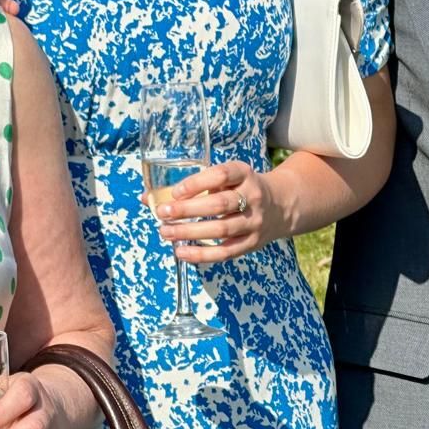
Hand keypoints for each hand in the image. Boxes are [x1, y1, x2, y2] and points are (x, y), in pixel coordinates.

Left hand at [152, 160, 288, 262]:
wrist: (280, 205)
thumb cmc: (238, 188)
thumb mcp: (224, 177)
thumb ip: (191, 184)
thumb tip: (147, 197)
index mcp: (244, 173)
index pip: (221, 175)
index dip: (197, 183)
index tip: (175, 191)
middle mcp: (252, 197)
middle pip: (219, 204)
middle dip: (187, 210)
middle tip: (162, 212)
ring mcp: (254, 222)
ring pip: (222, 229)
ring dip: (190, 232)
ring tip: (165, 231)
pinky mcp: (252, 243)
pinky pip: (225, 252)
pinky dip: (201, 254)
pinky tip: (180, 252)